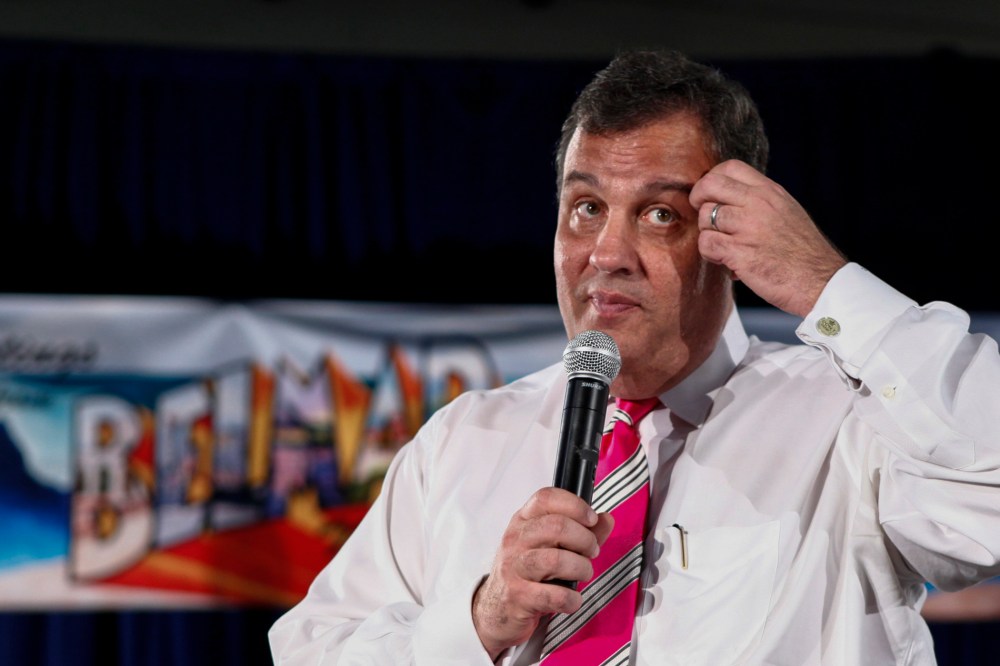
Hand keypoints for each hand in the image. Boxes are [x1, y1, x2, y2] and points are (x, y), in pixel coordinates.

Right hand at [472, 487, 613, 659]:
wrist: (497, 609)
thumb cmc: (527, 573)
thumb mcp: (550, 546)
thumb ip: (581, 532)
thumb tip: (606, 519)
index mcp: (523, 521)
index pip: (546, 498)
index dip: (574, 505)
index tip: (591, 519)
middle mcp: (515, 540)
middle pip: (556, 526)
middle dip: (585, 540)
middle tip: (592, 551)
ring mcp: (513, 568)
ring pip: (555, 560)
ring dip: (581, 568)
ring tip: (584, 574)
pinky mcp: (517, 596)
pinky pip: (553, 595)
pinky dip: (571, 599)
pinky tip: (572, 599)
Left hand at [690, 159, 847, 316]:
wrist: (821, 282)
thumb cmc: (803, 253)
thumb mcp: (787, 212)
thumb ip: (761, 202)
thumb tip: (729, 200)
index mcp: (770, 192)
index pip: (730, 167)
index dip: (711, 179)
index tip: (710, 197)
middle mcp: (759, 204)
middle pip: (710, 185)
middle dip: (698, 200)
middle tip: (704, 218)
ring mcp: (749, 227)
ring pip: (704, 217)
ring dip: (707, 234)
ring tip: (722, 248)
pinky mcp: (740, 252)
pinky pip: (706, 243)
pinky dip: (710, 254)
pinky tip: (725, 262)